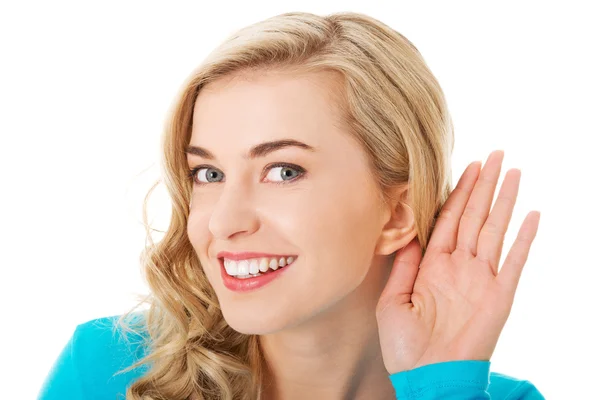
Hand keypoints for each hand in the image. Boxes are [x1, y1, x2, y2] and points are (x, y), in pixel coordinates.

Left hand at [376, 150, 540, 373]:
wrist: (426, 378)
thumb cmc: (405, 346)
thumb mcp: (393, 300)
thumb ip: (404, 266)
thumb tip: (408, 233)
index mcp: (433, 265)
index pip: (448, 219)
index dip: (457, 193)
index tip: (466, 167)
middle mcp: (459, 266)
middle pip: (473, 216)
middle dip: (482, 185)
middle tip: (493, 154)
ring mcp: (481, 278)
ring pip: (494, 228)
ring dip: (503, 200)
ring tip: (512, 171)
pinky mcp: (499, 295)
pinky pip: (514, 261)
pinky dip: (524, 238)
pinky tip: (531, 214)